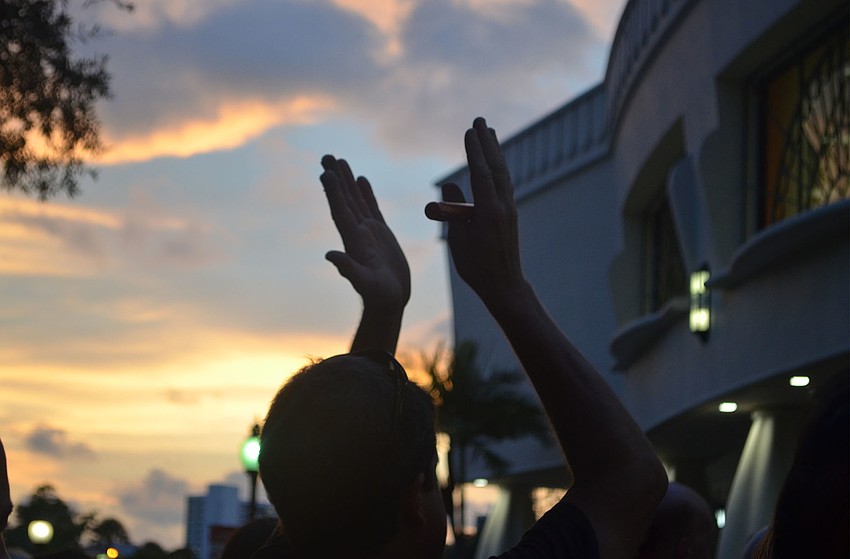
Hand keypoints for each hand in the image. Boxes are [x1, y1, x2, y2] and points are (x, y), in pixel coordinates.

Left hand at [320, 155, 410, 313]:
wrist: (390, 302)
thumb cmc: (380, 297)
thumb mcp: (366, 283)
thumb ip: (349, 269)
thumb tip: (330, 256)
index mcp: (354, 241)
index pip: (341, 211)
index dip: (333, 192)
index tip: (326, 173)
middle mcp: (358, 232)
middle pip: (344, 199)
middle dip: (336, 178)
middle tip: (326, 156)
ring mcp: (368, 232)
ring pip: (356, 200)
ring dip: (347, 180)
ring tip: (339, 160)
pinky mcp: (381, 234)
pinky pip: (371, 208)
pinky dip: (366, 193)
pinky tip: (361, 180)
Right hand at [441, 118, 524, 301]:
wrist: (503, 285)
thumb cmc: (476, 266)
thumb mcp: (459, 239)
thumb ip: (453, 211)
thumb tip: (449, 185)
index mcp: (489, 212)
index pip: (481, 174)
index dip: (475, 151)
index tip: (469, 131)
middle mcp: (503, 207)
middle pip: (496, 167)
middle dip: (487, 143)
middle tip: (480, 121)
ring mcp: (509, 209)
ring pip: (503, 174)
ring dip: (495, 152)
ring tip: (489, 133)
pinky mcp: (510, 214)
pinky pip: (504, 184)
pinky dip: (498, 167)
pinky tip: (494, 161)